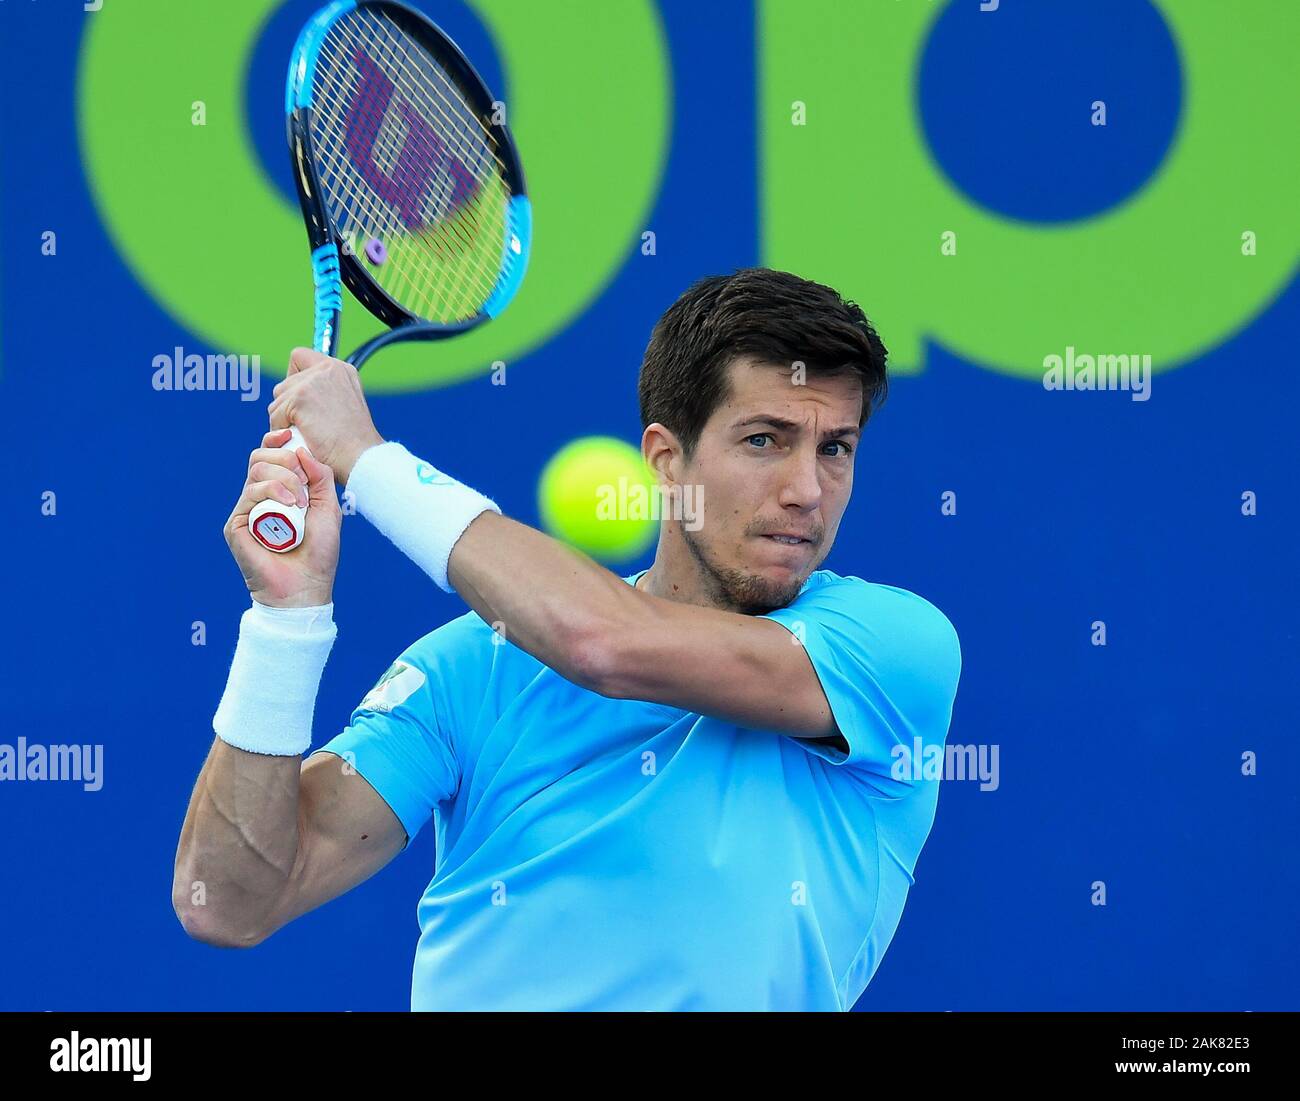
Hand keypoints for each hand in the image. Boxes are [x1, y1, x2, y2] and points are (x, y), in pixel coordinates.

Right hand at [223, 428, 341, 606]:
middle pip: (259, 458)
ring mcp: (246, 510)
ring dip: (284, 479)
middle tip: (304, 481)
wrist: (306, 586)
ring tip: (301, 502)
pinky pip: (250, 494)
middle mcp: (259, 498)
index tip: (290, 435)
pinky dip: (272, 492)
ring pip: (256, 472)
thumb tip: (302, 449)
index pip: (269, 456)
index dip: (276, 441)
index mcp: (278, 491)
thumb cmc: (319, 552)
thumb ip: (320, 477)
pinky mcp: (237, 524)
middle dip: (285, 460)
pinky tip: (290, 506)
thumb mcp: (329, 508)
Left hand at [267, 348, 384, 483]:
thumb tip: (300, 390)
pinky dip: (282, 429)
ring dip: (285, 418)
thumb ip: (326, 391)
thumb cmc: (354, 443)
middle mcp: (327, 368)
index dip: (294, 378)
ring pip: (278, 398)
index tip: (301, 400)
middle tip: (306, 424)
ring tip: (306, 433)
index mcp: (340, 369)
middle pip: (286, 381)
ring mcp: (312, 382)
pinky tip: (301, 438)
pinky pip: (275, 413)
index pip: (300, 357)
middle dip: (289, 404)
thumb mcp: (347, 405)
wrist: (360, 457)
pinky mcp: (299, 398)